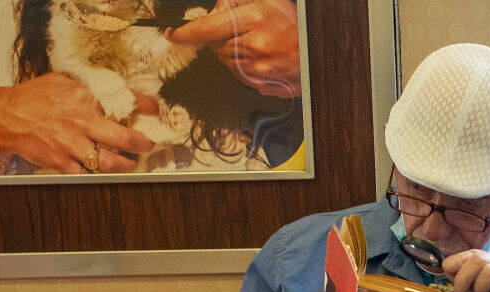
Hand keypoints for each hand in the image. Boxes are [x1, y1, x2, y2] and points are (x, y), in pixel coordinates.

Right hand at [0, 73, 154, 175]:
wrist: (6, 117)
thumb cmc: (36, 99)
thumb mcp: (63, 84)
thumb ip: (87, 90)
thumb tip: (114, 92)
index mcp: (83, 98)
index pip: (123, 100)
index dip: (145, 106)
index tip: (156, 111)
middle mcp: (81, 121)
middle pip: (123, 138)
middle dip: (141, 144)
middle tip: (148, 146)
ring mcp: (73, 145)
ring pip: (110, 163)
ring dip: (126, 166)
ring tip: (131, 164)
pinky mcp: (64, 163)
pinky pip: (89, 174)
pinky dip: (100, 175)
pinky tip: (107, 173)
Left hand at [165, 0, 300, 97]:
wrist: (317, 56)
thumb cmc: (293, 25)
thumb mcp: (267, 0)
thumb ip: (236, 1)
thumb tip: (215, 10)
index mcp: (253, 19)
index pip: (208, 28)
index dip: (187, 33)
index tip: (173, 35)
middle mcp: (252, 46)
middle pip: (215, 47)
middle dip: (221, 39)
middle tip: (241, 32)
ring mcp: (256, 69)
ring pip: (226, 62)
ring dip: (232, 53)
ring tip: (255, 45)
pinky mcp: (260, 85)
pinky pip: (238, 76)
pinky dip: (242, 67)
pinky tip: (259, 59)